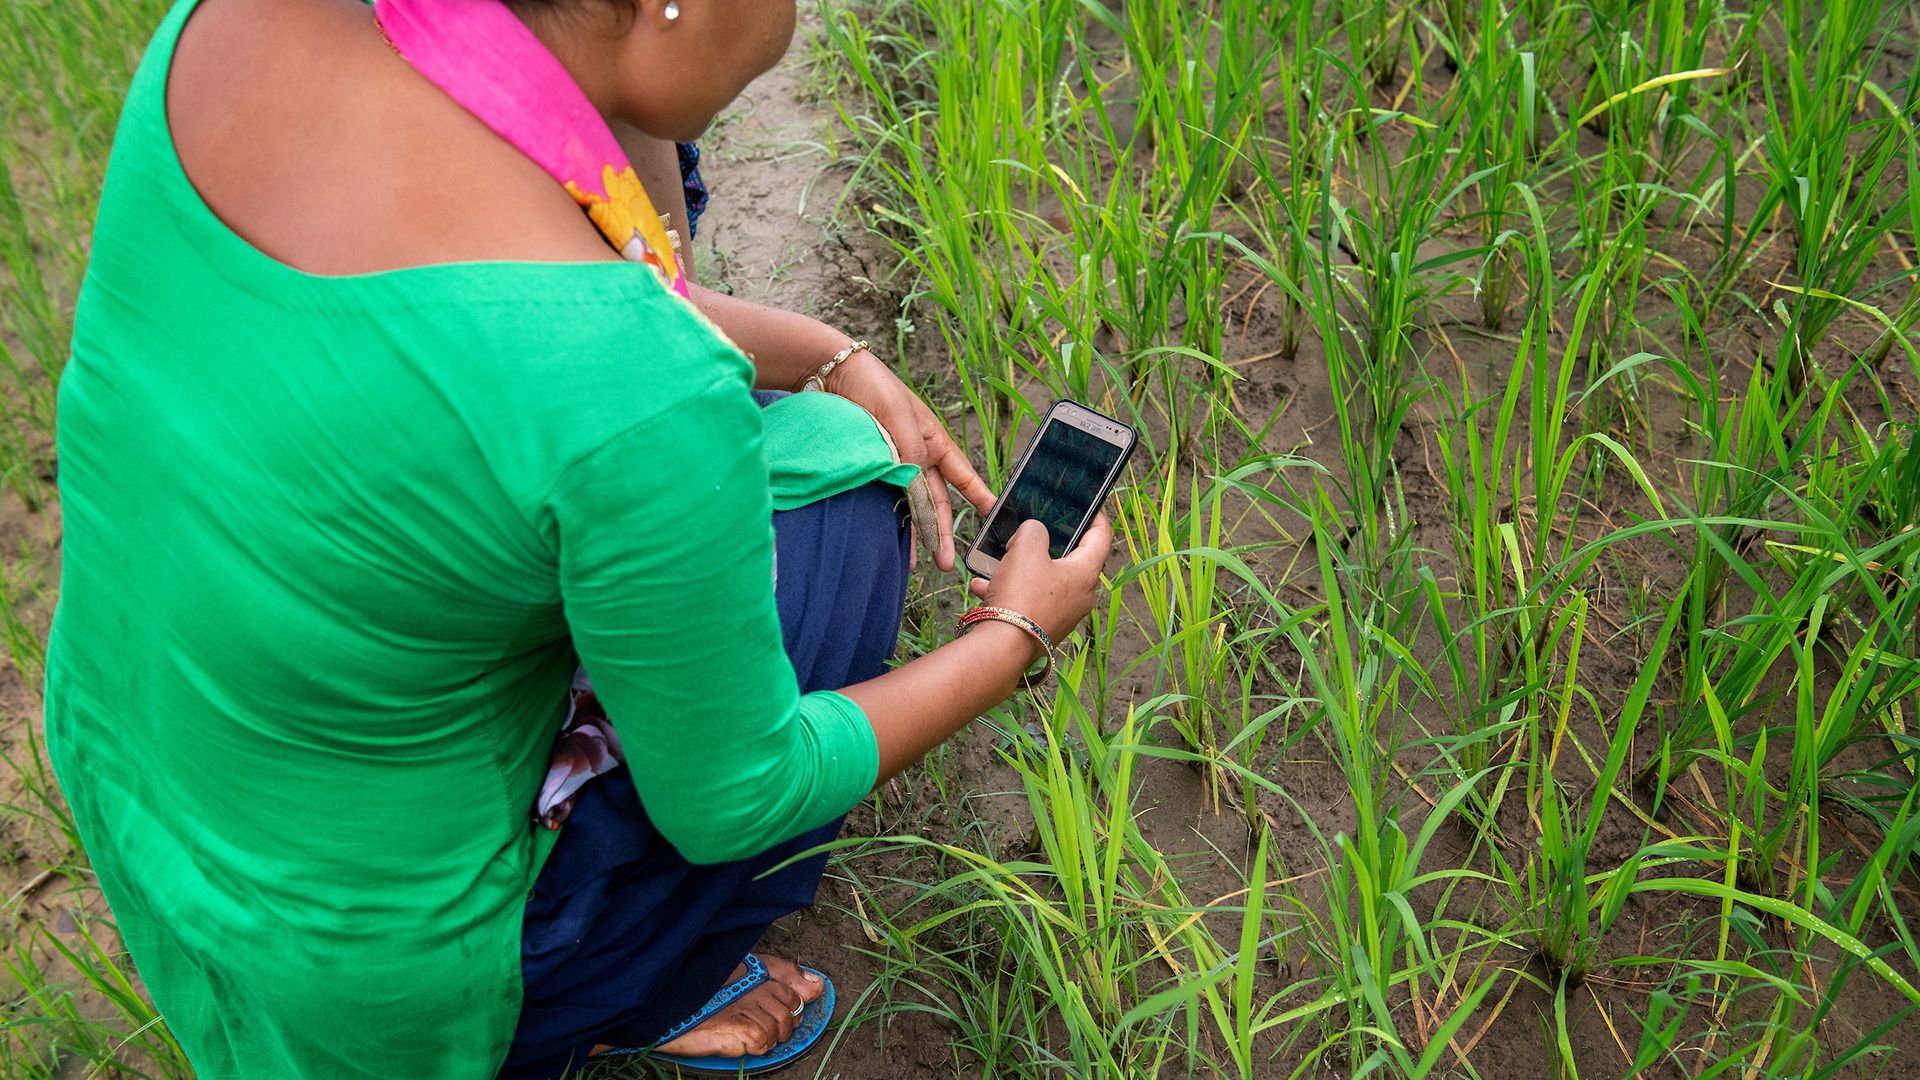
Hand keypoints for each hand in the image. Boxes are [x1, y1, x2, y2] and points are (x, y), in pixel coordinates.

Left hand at [826, 350, 994, 570]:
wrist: (832, 374)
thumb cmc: (874, 386)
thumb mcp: (900, 417)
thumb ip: (912, 452)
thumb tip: (918, 488)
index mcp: (933, 440)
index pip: (962, 475)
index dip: (979, 497)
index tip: (996, 517)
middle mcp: (917, 456)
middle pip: (935, 500)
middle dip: (941, 532)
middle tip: (946, 563)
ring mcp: (894, 464)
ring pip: (910, 506)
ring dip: (914, 533)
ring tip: (915, 564)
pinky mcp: (871, 469)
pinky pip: (885, 500)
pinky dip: (889, 521)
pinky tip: (889, 540)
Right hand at [968, 515, 1112, 646]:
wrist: (1002, 648)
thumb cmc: (1020, 595)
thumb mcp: (1025, 548)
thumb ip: (1033, 530)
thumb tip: (1034, 533)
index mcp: (1086, 572)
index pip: (1102, 535)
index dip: (1095, 515)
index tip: (1086, 505)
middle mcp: (1082, 595)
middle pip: (1070, 559)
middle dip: (1045, 544)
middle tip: (1030, 532)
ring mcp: (1064, 614)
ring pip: (1043, 580)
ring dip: (1020, 568)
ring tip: (997, 561)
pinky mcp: (1044, 628)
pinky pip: (1029, 601)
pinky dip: (1010, 591)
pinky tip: (984, 587)